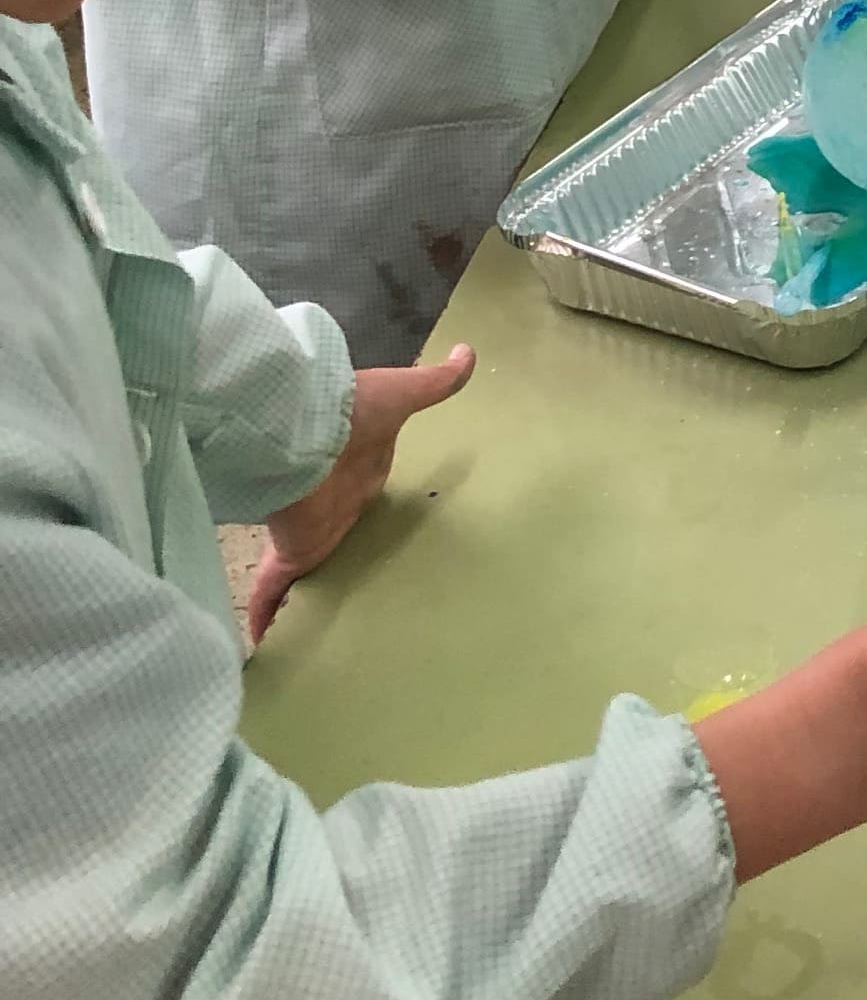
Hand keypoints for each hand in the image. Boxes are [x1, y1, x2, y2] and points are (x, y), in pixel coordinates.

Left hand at [246, 344, 474, 644]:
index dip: (364, 514)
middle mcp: (334, 507)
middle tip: (352, 597)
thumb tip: (469, 351)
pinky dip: (267, 616)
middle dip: (339, 563)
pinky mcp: (291, 554)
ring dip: (305, 596)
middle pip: (336, 542)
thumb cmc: (355, 413)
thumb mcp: (402, 395)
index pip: (363, 498)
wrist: (304, 427)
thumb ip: (435, 381)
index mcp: (361, 475)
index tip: (375, 535)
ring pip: (306, 574)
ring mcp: (311, 533)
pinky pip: (275, 593)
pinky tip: (264, 648)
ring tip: (313, 633)